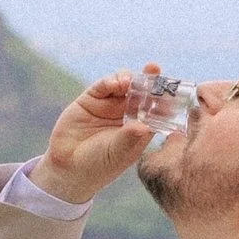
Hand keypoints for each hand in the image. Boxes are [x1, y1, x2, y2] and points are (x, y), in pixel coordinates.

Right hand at [32, 62, 163, 204]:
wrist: (67, 168)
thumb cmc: (98, 166)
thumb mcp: (117, 153)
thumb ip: (130, 138)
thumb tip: (144, 127)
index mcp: (139, 128)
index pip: (156, 109)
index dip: (163, 98)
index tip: (170, 90)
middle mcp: (126, 114)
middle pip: (143, 92)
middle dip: (149, 81)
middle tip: (154, 70)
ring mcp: (110, 105)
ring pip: (126, 84)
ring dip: (131, 79)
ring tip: (131, 81)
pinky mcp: (92, 99)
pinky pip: (105, 85)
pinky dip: (113, 80)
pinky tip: (118, 83)